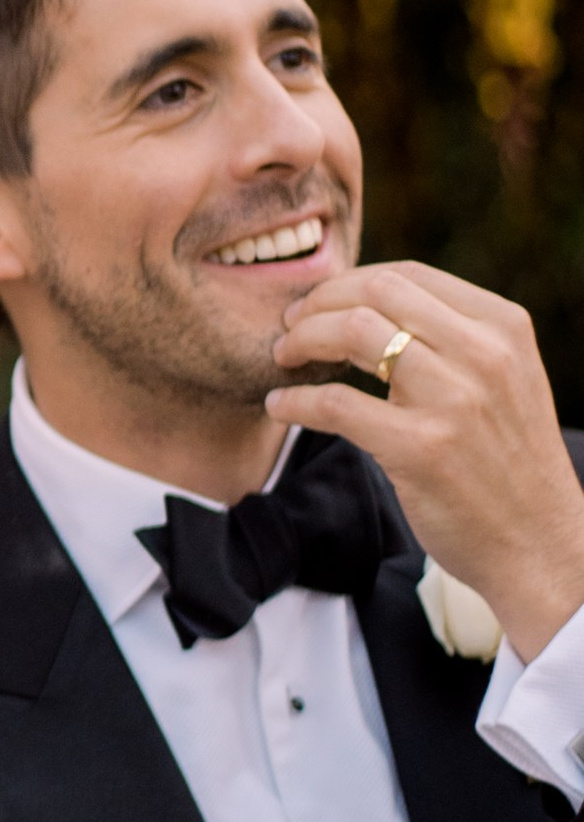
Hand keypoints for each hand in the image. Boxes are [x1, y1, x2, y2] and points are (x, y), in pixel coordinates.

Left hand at [267, 260, 583, 665]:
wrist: (541, 546)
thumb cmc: (510, 464)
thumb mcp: (505, 381)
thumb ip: (455, 340)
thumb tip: (368, 307)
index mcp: (504, 327)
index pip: (407, 276)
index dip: (347, 284)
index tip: (317, 305)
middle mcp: (483, 354)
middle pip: (374, 293)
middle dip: (318, 304)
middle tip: (289, 328)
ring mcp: (453, 400)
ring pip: (351, 332)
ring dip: (301, 341)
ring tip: (284, 359)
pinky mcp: (420, 448)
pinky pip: (334, 403)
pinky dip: (294, 401)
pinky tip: (281, 407)